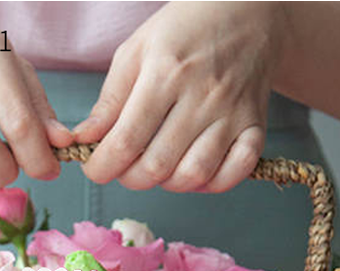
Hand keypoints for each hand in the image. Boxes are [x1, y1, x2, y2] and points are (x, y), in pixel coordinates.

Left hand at [73, 1, 284, 192]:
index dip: (102, 166)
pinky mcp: (255, 125)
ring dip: (167, 183)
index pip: (126, 141)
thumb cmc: (184, 33)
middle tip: (126, 166)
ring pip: (193, 175)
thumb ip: (110, 100)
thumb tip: (84, 140)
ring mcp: (232, 112)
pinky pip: (236, 172)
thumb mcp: (136, 51)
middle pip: (156, 166)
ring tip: (159, 165)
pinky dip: (212, 184)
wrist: (248, 12)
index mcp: (165, 73)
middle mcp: (201, 95)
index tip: (95, 169)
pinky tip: (195, 171)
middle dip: (131, 178)